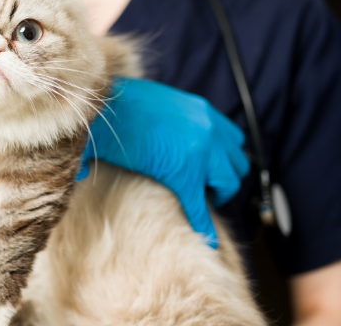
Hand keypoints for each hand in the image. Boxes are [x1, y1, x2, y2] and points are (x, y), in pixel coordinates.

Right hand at [77, 78, 249, 247]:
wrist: (103, 111)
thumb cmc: (117, 105)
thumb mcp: (153, 102)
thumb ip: (167, 116)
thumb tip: (160, 130)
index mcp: (201, 110)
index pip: (231, 138)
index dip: (223, 157)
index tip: (213, 170)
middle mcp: (209, 129)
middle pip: (238, 161)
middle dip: (225, 177)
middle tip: (208, 187)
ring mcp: (201, 152)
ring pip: (229, 183)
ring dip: (218, 193)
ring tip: (202, 200)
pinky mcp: (184, 174)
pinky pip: (201, 206)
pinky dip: (204, 224)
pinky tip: (207, 238)